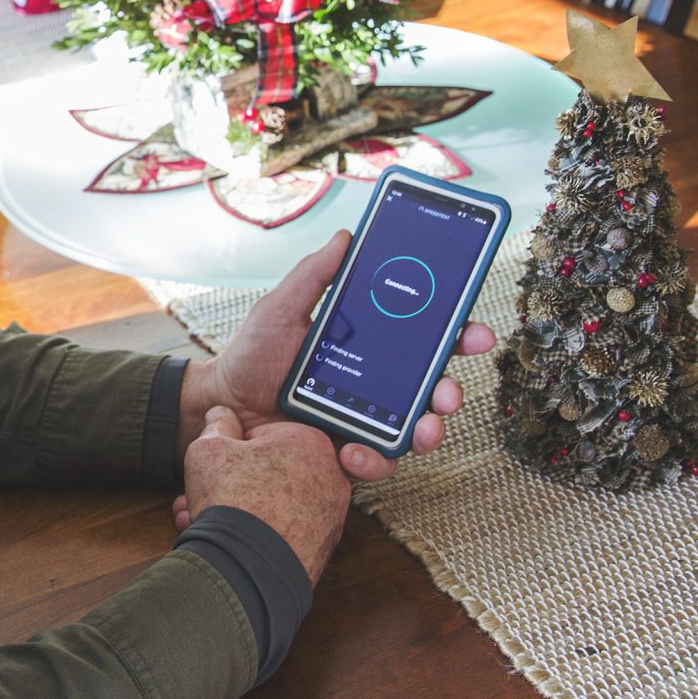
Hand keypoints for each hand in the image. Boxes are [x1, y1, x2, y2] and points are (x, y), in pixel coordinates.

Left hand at [174, 229, 495, 483]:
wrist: (223, 402)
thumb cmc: (254, 352)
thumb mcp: (280, 307)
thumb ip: (313, 276)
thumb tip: (345, 238)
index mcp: (371, 345)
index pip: (425, 339)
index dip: (457, 336)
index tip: (473, 333)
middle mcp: (377, 383)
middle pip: (432, 387)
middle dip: (452, 390)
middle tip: (448, 392)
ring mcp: (365, 418)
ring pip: (415, 429)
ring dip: (429, 431)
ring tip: (423, 429)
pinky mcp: (346, 449)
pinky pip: (375, 461)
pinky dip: (373, 460)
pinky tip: (353, 451)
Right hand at [181, 406, 346, 583]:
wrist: (247, 569)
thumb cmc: (232, 501)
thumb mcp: (209, 448)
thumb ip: (217, 425)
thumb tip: (222, 415)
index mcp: (310, 442)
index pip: (263, 434)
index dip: (233, 447)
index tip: (217, 462)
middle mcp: (331, 477)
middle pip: (271, 470)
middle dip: (234, 481)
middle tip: (205, 491)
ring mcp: (330, 517)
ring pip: (275, 503)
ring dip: (241, 508)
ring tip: (205, 519)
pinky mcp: (321, 549)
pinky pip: (284, 531)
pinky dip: (258, 533)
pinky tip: (228, 538)